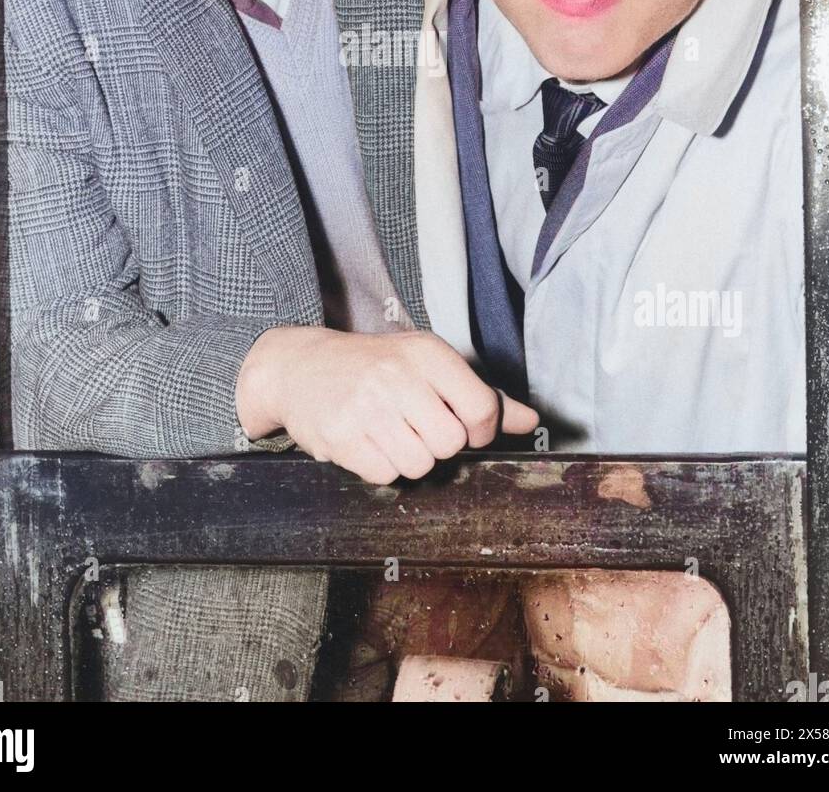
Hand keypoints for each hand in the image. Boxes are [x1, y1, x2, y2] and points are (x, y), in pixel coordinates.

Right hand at [236, 326, 538, 484]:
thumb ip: (480, 394)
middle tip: (415, 427)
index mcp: (427, 353)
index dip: (479, 430)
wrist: (299, 366)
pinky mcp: (342, 435)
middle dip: (438, 445)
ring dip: (409, 459)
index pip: (481, 409)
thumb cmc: (373, 366)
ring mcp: (367, 405)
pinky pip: (385, 475)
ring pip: (420, 465)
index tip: (463, 426)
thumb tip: (530, 420)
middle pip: (451, 443)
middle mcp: (398, 374)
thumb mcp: (427, 365)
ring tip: (389, 434)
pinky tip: (368, 443)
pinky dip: (380, 467)